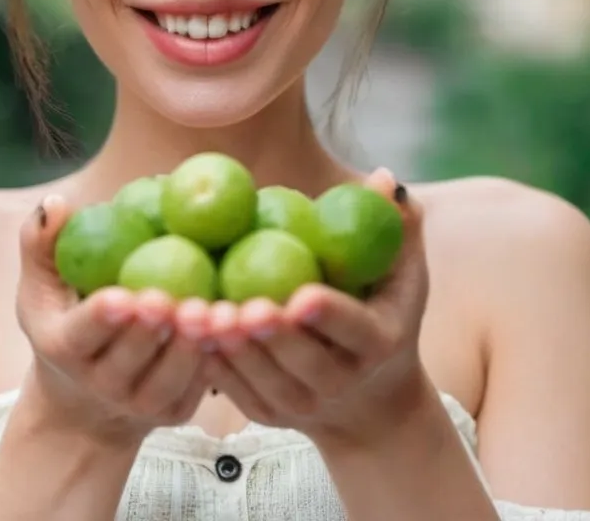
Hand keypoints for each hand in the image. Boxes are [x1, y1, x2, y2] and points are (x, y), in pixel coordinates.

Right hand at [15, 194, 209, 446]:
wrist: (86, 396)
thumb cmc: (66, 316)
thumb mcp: (42, 283)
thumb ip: (41, 241)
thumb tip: (56, 203)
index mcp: (64, 347)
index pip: (82, 333)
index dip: (102, 317)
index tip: (122, 296)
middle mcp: (100, 383)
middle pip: (129, 358)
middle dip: (150, 329)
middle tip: (172, 298)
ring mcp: (140, 403)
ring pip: (168, 377)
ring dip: (190, 345)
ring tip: (208, 311)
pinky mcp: (175, 412)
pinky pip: (197, 385)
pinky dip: (214, 357)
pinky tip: (230, 326)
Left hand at [192, 169, 428, 445]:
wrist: (371, 401)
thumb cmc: (385, 314)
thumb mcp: (401, 273)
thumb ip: (397, 226)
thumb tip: (385, 176)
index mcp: (377, 343)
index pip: (353, 329)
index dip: (329, 315)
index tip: (303, 296)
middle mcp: (341, 382)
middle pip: (302, 361)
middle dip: (270, 336)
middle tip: (241, 305)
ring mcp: (301, 404)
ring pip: (262, 379)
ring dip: (231, 349)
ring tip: (204, 313)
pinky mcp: (267, 414)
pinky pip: (234, 390)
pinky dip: (211, 362)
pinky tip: (188, 329)